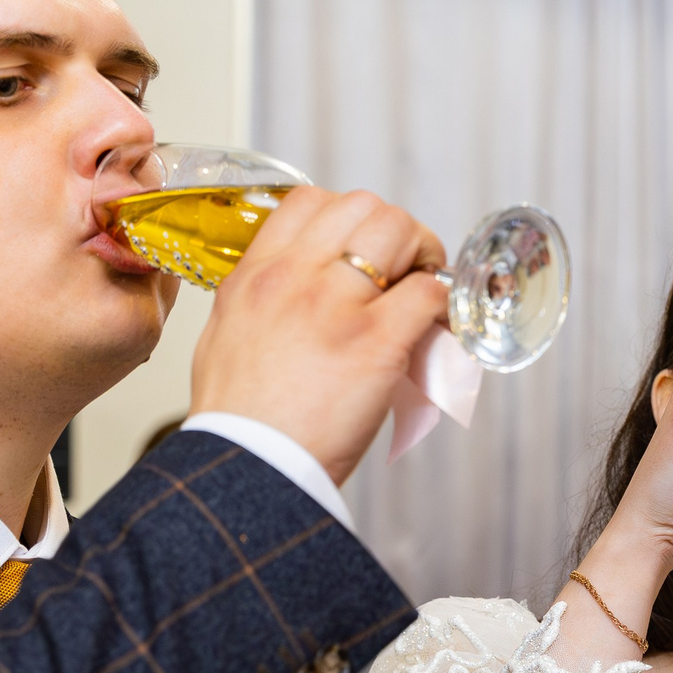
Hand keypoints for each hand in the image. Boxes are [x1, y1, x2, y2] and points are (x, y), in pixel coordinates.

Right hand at [187, 186, 448, 486]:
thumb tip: (304, 293)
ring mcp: (335, 307)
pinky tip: (438, 327)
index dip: (350, 218)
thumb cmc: (241, 421)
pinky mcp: (374, 343)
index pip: (309, 202)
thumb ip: (265, 302)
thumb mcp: (229, 338)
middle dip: (398, 231)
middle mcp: (293, 279)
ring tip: (426, 290)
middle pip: (363, 206)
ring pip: (399, 231)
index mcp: (255, 276)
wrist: (248, 470)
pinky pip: (427, 294)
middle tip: (409, 267)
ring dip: (425, 256)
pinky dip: (443, 305)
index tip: (365, 248)